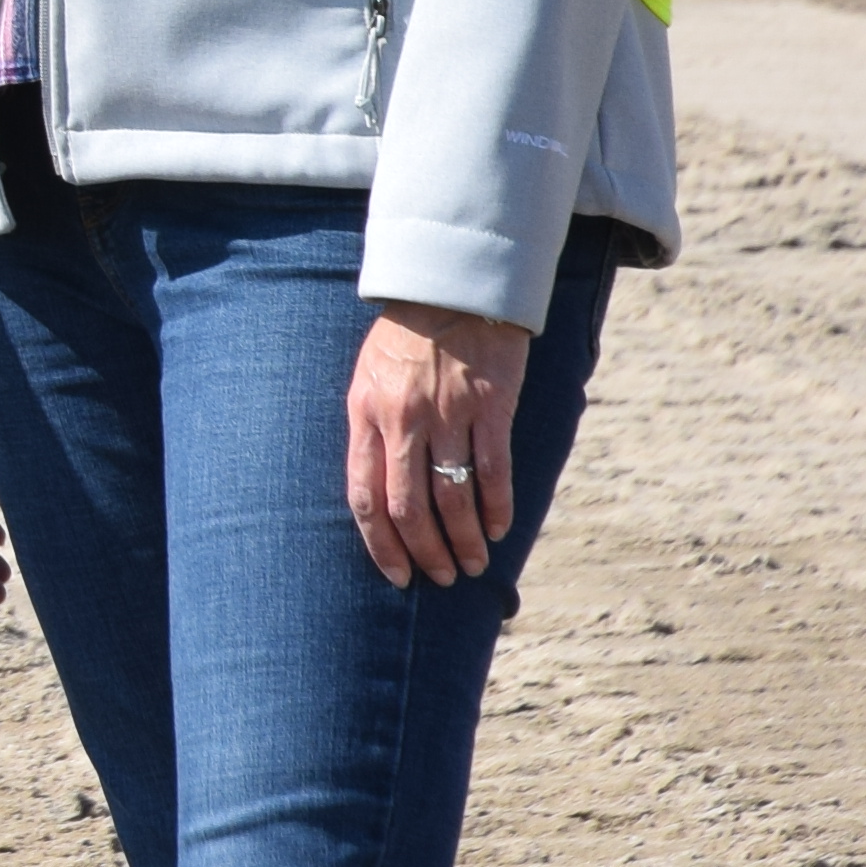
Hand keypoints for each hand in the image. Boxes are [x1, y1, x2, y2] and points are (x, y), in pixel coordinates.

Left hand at [348, 298, 533, 585]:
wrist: (450, 289)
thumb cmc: (404, 339)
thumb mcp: (368, 379)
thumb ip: (371, 430)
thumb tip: (378, 491)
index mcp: (365, 414)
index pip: (364, 495)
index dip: (379, 542)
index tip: (396, 574)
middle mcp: (402, 420)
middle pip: (409, 506)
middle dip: (425, 552)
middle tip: (441, 577)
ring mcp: (447, 415)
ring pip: (453, 496)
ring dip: (464, 540)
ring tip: (473, 565)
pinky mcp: (490, 407)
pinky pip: (493, 470)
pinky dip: (497, 507)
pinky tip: (500, 529)